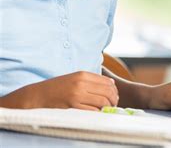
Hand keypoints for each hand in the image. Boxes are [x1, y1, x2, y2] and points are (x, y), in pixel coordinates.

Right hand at [1, 71, 118, 109]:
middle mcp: (81, 83)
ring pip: (102, 101)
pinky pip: (92, 110)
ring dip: (108, 106)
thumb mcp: (75, 77)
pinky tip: (97, 113)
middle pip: (107, 91)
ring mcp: (77, 95)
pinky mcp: (72, 106)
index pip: (107, 81)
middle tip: (114, 104)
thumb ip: (92, 79)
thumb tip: (111, 83)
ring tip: (107, 109)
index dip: (114, 90)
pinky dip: (98, 112)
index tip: (115, 95)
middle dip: (114, 99)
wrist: (38, 95)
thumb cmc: (57, 87)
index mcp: (82, 75)